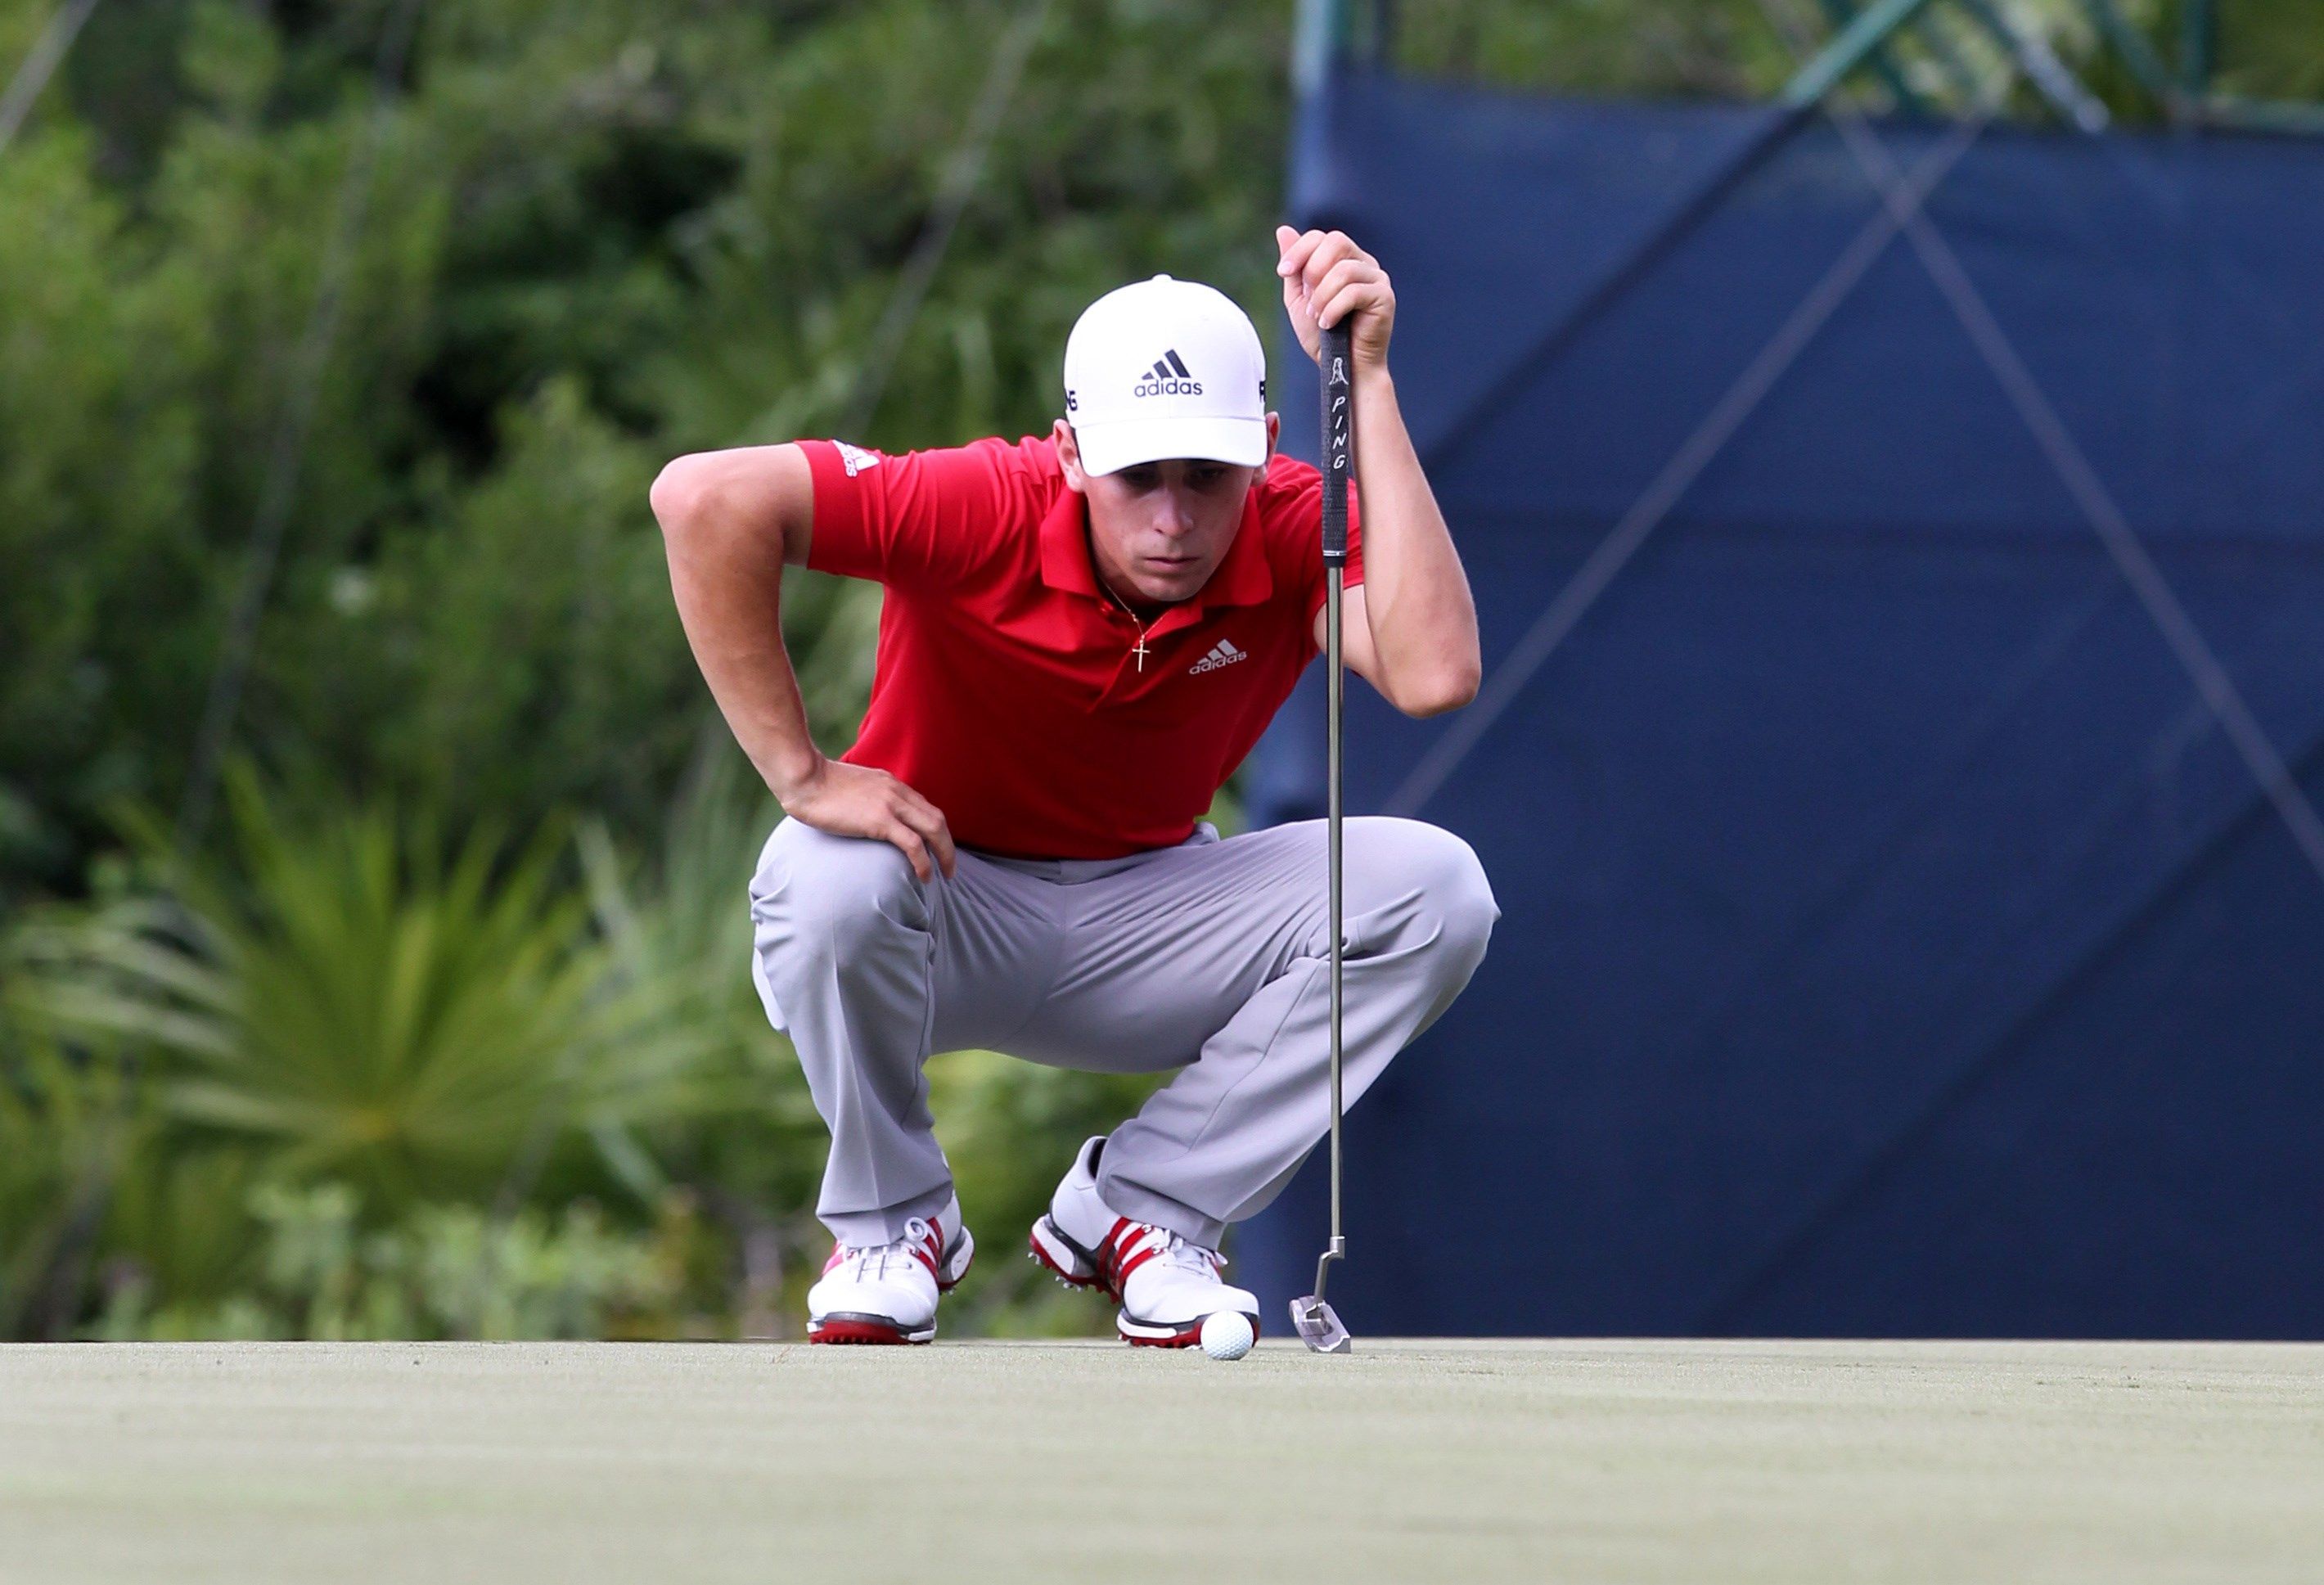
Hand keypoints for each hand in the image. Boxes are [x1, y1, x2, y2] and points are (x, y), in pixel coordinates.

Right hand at [778, 756, 957, 880]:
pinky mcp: (880, 820)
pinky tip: (924, 876)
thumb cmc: (817, 785)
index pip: (924, 807)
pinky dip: (924, 862)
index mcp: (890, 783)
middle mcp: (897, 791)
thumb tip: (864, 816)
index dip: (935, 830)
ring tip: (945, 875)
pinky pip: (913, 844)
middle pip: (937, 819)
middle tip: (949, 867)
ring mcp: (890, 804)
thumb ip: (866, 799)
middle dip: (948, 845)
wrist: (804, 778)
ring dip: (945, 854)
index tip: (936, 848)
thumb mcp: (851, 788)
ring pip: (933, 830)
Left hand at [1276, 226, 1395, 372]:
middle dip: (1313, 269)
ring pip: (1343, 270)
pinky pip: (1354, 292)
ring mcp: (1377, 278)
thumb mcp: (1299, 298)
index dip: (1299, 251)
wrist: (1342, 368)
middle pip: (1336, 241)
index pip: (1321, 237)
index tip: (1282, 272)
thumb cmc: (1323, 336)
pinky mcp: (1384, 297)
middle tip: (1308, 298)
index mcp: (1344, 260)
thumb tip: (1283, 230)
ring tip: (1318, 317)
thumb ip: (1295, 266)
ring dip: (1322, 296)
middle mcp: (1364, 263)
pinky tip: (1329, 324)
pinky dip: (1334, 309)